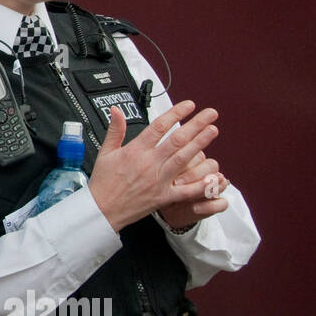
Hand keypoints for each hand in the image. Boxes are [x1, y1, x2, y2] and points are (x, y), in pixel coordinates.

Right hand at [87, 101, 223, 232]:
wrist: (102, 209)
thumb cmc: (103, 182)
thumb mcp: (105, 152)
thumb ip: (115, 130)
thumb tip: (117, 110)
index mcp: (135, 151)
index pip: (159, 126)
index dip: (176, 114)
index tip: (189, 105)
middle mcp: (149, 163)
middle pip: (177, 139)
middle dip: (196, 124)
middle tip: (210, 114)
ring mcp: (158, 180)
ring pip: (184, 159)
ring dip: (200, 144)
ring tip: (213, 131)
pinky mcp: (164, 197)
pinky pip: (185, 190)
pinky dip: (200, 184)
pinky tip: (213, 174)